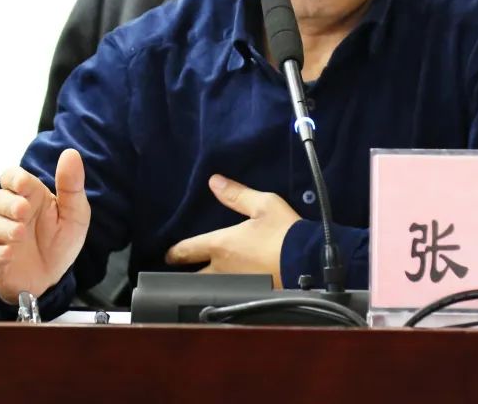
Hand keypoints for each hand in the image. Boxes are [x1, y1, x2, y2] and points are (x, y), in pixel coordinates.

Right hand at [0, 148, 91, 303]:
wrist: (50, 279)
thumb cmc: (60, 242)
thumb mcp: (75, 214)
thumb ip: (71, 185)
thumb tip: (70, 153)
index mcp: (29, 196)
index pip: (11, 177)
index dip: (14, 178)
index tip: (24, 184)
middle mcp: (8, 212)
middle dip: (10, 204)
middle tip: (24, 211)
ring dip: (5, 228)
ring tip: (20, 233)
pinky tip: (10, 253)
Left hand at [165, 175, 299, 287]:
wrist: (307, 261)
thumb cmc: (284, 231)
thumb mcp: (263, 204)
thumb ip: (237, 194)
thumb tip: (214, 181)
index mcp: (222, 245)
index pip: (188, 249)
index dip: (175, 252)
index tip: (169, 255)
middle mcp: (222, 269)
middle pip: (194, 277)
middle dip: (186, 276)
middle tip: (181, 274)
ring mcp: (235, 285)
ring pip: (210, 288)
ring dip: (204, 285)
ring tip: (201, 284)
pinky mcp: (250, 296)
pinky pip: (229, 295)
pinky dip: (224, 293)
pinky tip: (227, 292)